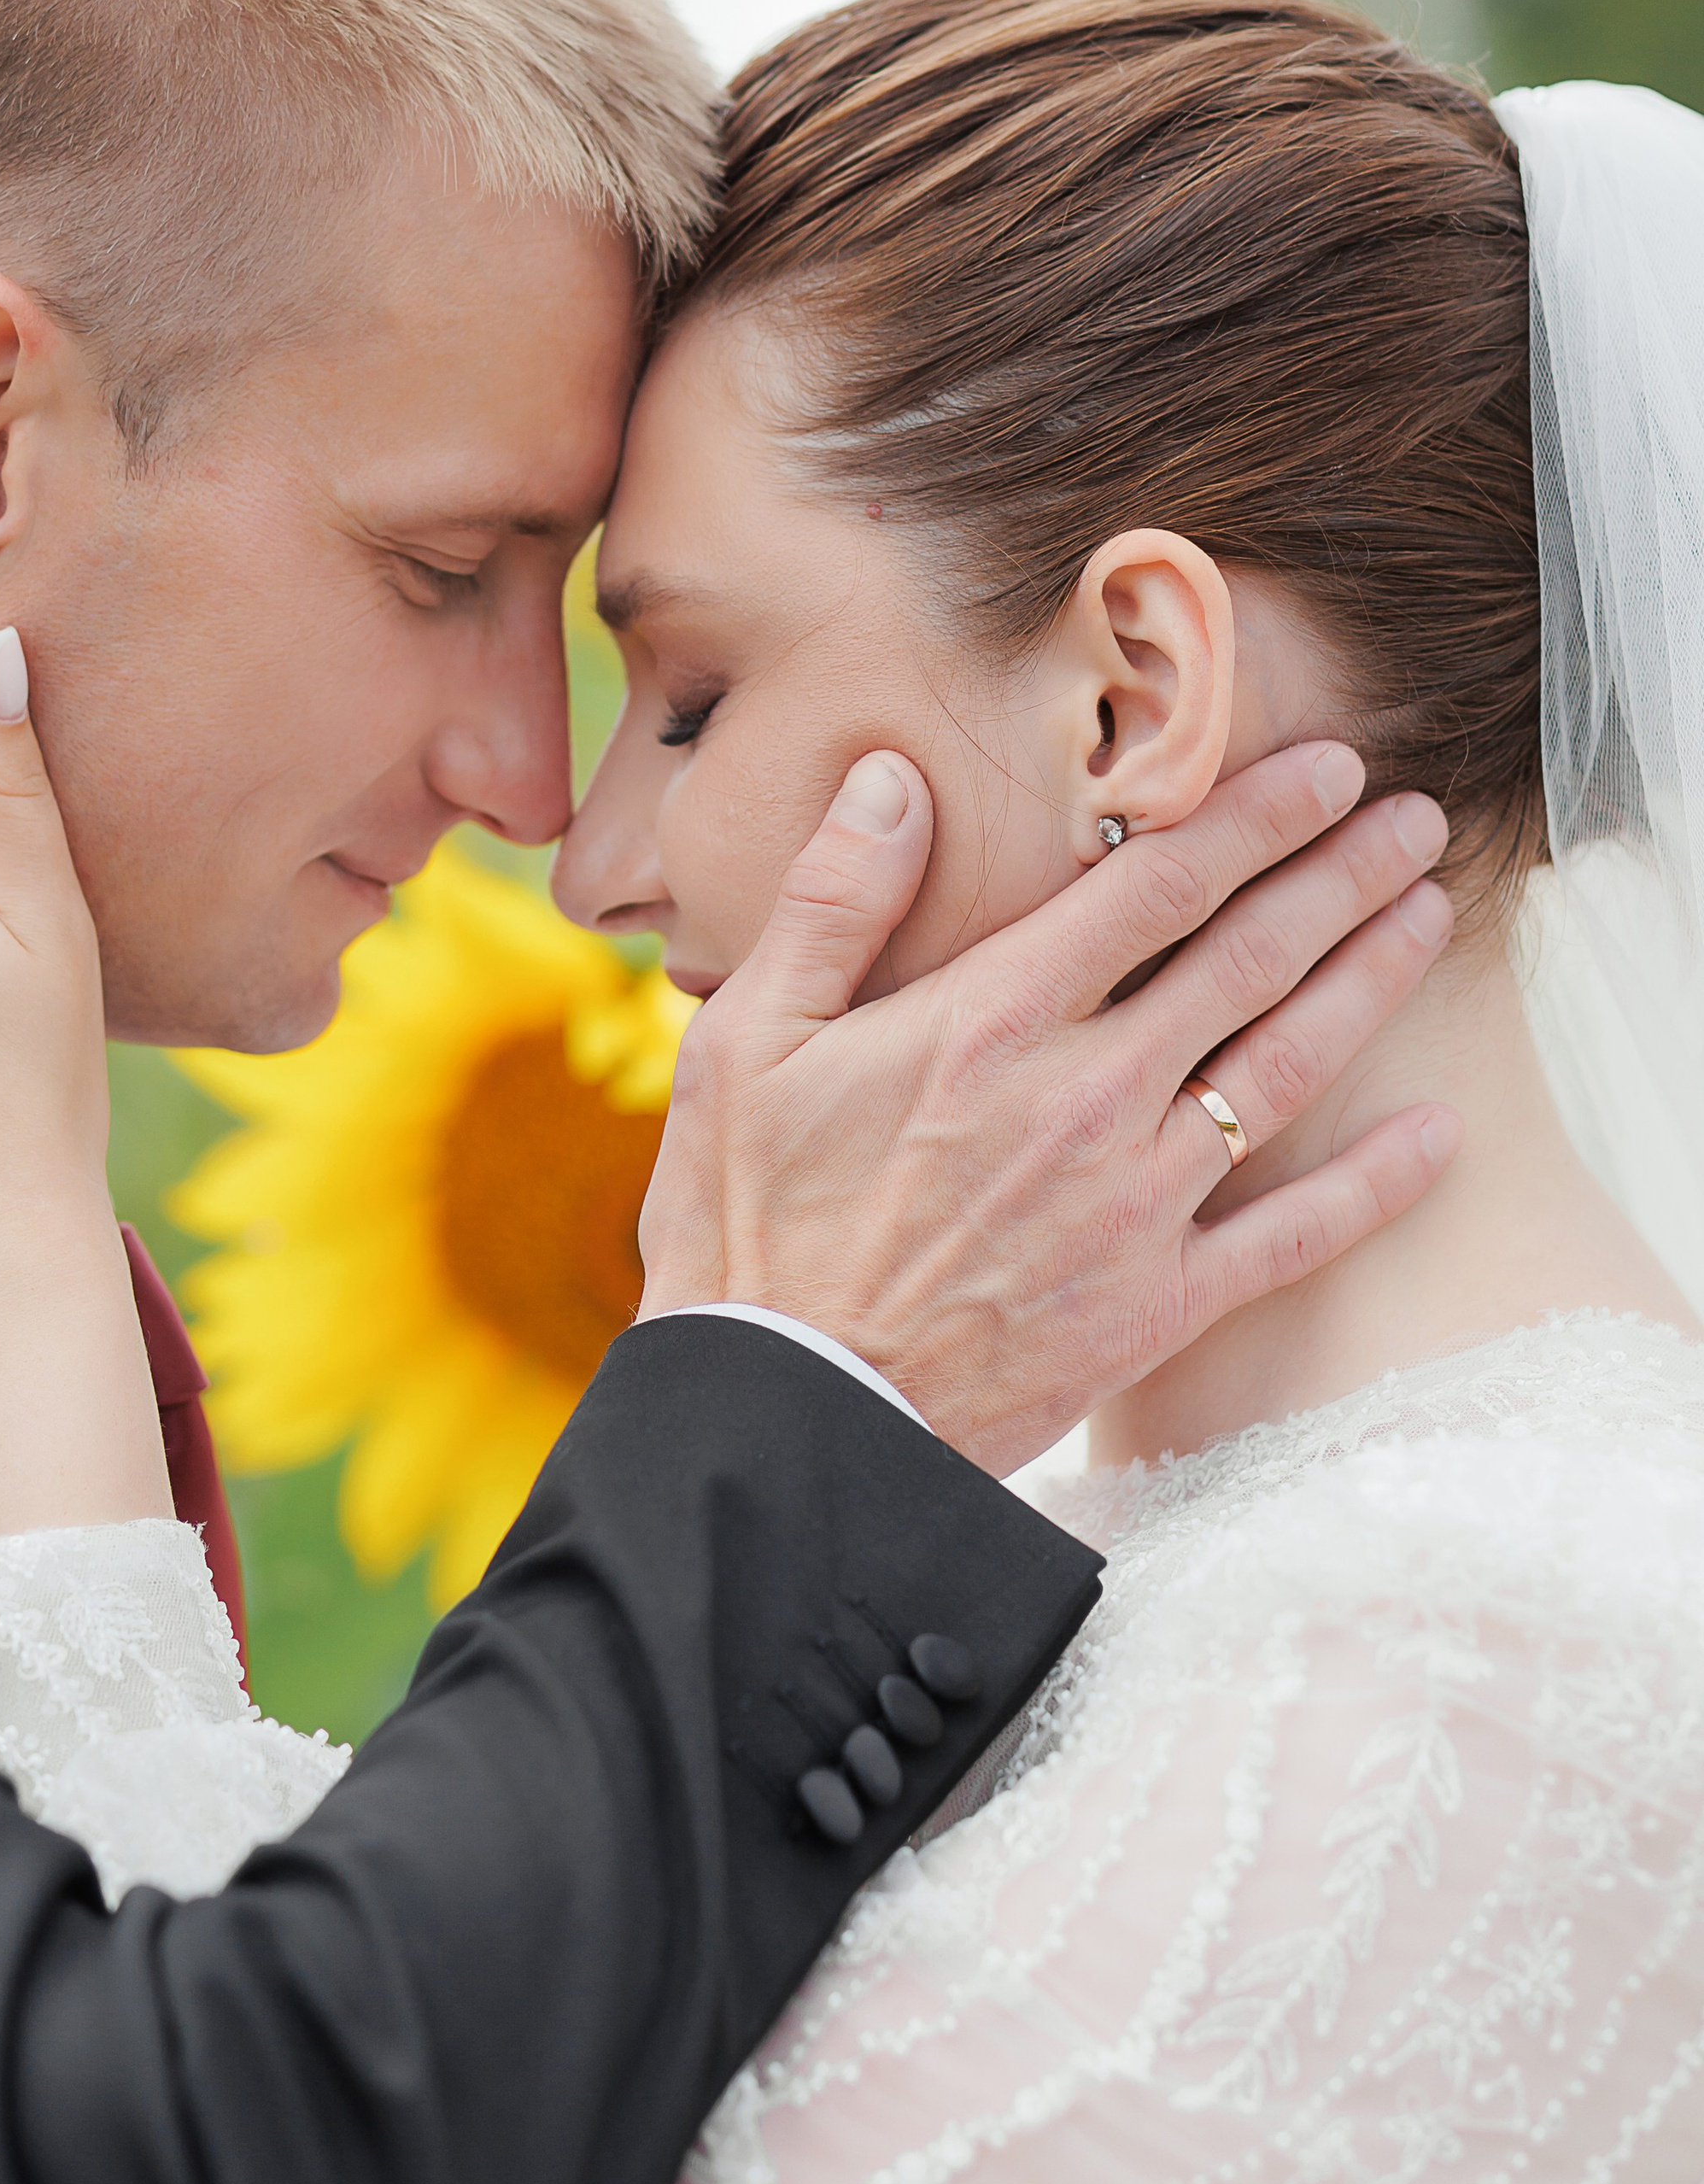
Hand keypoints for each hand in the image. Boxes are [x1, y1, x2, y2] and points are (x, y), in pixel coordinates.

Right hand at [639, 743, 1458, 1470]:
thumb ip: (832, 903)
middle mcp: (1088, 1096)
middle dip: (1341, 877)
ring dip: (1369, 983)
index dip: (1252, 815)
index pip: (1156, 886)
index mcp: (993, 1021)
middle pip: (1248, 958)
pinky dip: (1375, 1182)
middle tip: (1411, 820)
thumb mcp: (744, 1043)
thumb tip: (893, 777)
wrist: (787, 1420)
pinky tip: (1439, 1132)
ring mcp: (1136, 1204)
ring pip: (1287, 1069)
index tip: (1322, 764)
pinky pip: (1295, 1235)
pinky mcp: (1158, 1306)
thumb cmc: (747, 1229)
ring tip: (1429, 916)